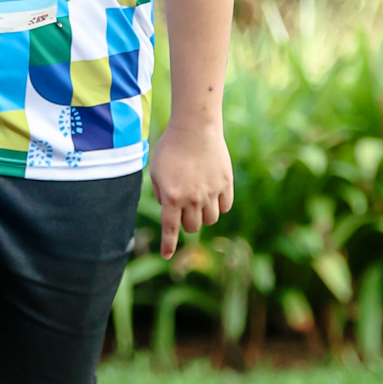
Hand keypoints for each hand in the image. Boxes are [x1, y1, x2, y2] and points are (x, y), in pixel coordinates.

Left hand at [150, 117, 233, 261]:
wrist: (195, 127)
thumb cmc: (171, 147)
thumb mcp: (156, 171)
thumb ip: (162, 193)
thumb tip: (170, 210)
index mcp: (172, 197)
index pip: (170, 229)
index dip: (168, 245)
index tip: (166, 255)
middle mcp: (192, 199)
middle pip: (192, 227)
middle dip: (186, 222)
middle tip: (185, 209)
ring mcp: (211, 192)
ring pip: (210, 220)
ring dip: (203, 215)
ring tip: (199, 201)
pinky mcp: (226, 184)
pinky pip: (225, 207)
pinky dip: (219, 205)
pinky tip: (213, 195)